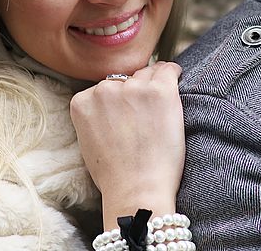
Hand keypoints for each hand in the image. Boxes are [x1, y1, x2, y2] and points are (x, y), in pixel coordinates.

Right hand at [70, 61, 184, 228]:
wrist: (137, 190)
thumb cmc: (115, 174)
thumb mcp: (89, 141)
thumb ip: (95, 115)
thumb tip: (111, 102)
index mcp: (83, 100)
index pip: (105, 87)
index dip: (119, 102)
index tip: (128, 116)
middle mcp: (105, 89)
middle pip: (126, 79)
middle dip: (135, 93)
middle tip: (146, 118)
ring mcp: (133, 88)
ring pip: (147, 74)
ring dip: (154, 86)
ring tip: (160, 110)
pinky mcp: (160, 91)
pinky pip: (169, 70)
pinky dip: (174, 74)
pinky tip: (177, 80)